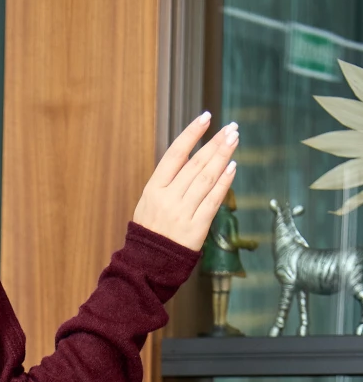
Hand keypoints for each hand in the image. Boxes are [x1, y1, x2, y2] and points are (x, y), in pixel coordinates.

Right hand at [132, 112, 237, 249]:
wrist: (148, 264)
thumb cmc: (150, 230)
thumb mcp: (149, 201)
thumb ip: (168, 180)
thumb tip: (193, 155)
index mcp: (153, 189)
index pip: (175, 154)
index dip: (191, 134)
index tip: (206, 118)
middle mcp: (168, 198)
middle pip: (196, 164)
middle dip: (215, 143)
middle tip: (230, 128)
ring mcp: (183, 212)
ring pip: (207, 178)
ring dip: (223, 156)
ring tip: (234, 140)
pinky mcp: (197, 227)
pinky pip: (214, 200)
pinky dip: (224, 182)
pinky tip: (232, 167)